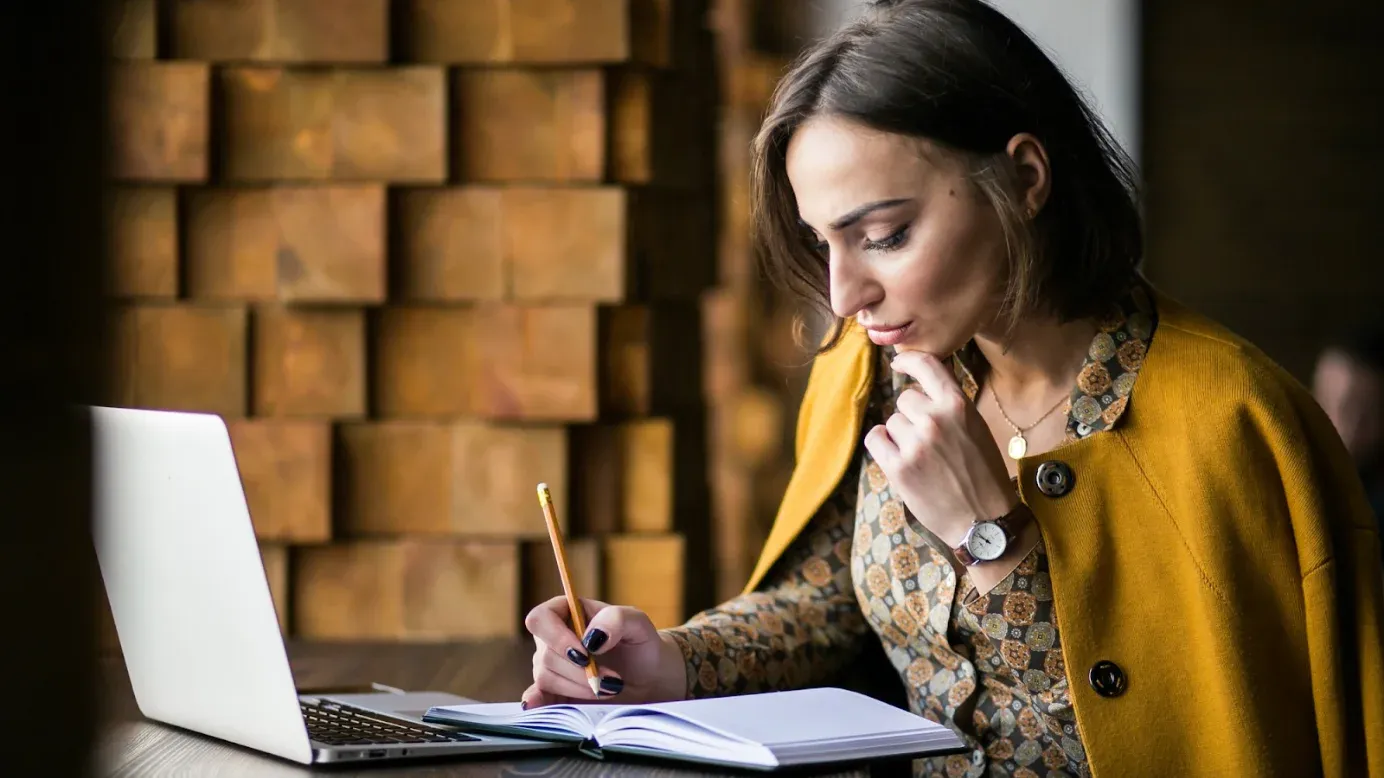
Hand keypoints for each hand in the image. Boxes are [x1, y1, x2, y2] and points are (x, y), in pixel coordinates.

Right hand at [521, 595, 687, 707]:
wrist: (648, 677)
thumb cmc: (641, 644)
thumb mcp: (637, 623)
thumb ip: (615, 619)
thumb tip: (590, 638)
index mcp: (567, 612)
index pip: (541, 619)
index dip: (557, 637)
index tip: (586, 654)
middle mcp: (553, 639)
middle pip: (545, 655)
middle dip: (579, 672)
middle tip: (611, 679)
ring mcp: (551, 667)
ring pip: (545, 679)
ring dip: (578, 688)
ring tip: (608, 688)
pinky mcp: (554, 693)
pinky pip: (536, 698)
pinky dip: (538, 702)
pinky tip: (542, 706)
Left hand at [864, 351, 1017, 547]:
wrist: (984, 521)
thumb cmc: (983, 476)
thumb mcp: (976, 429)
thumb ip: (950, 407)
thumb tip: (920, 389)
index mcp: (958, 405)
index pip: (927, 365)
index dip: (909, 361)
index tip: (898, 364)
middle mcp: (935, 419)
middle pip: (905, 400)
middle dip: (913, 417)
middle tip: (930, 442)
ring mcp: (915, 443)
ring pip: (892, 423)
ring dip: (901, 437)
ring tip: (924, 459)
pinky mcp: (898, 467)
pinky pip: (875, 439)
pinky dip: (883, 446)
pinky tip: (899, 459)